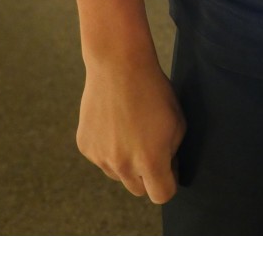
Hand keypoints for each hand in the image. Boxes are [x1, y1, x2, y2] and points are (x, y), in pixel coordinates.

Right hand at [76, 55, 186, 203]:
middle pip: (138, 189)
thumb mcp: (177, 122)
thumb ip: (172, 152)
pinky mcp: (85, 146)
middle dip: (148, 175)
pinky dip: (109, 148)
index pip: (161, 195)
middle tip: (152, 149)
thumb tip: (166, 168)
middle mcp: (122, 165)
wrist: (118, 68)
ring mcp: (100, 158)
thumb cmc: (155, 92)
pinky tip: (115, 124)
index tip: (170, 171)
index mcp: (150, 161)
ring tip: (133, 130)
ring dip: (127, 162)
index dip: (169, 184)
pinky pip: (101, 158)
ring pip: (118, 174)